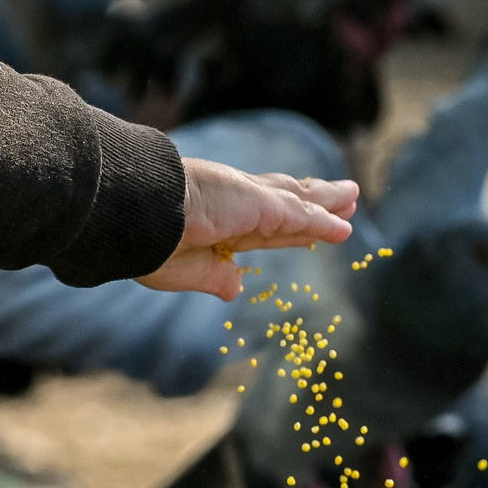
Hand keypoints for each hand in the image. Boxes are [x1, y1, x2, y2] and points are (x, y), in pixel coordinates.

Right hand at [138, 157, 358, 299]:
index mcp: (217, 220)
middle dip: (315, 202)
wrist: (134, 216)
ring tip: (352, 199)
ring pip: (299, 201)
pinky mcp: (258, 204)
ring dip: (328, 202)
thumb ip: (214, 277)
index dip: (289, 225)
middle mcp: (236, 204)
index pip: (263, 224)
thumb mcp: (183, 270)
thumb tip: (236, 288)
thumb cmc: (147, 243)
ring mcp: (248, 201)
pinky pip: (300, 215)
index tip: (309, 228)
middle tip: (344, 199)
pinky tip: (344, 227)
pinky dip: (324, 221)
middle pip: (288, 202)